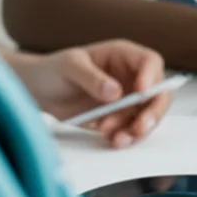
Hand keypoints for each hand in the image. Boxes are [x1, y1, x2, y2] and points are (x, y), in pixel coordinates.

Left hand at [8, 41, 170, 148]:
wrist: (39, 91)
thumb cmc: (54, 70)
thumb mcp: (70, 67)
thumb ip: (92, 78)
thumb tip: (115, 92)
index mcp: (123, 55)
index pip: (150, 61)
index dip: (152, 77)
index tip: (142, 93)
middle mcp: (131, 76)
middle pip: (158, 92)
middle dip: (153, 111)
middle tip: (140, 127)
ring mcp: (126, 98)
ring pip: (146, 115)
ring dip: (137, 129)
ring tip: (116, 139)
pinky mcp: (118, 118)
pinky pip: (131, 129)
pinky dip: (126, 137)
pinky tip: (113, 141)